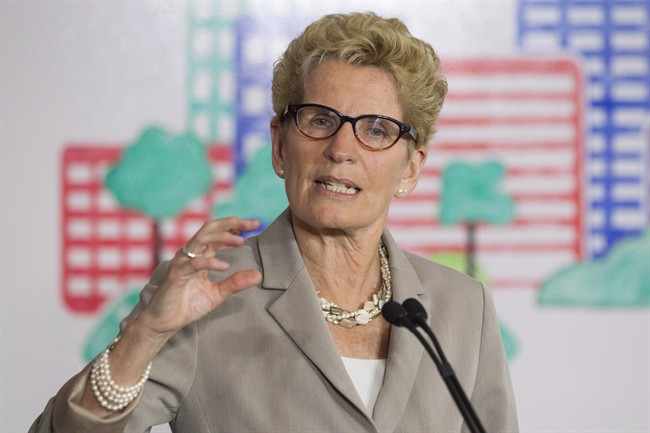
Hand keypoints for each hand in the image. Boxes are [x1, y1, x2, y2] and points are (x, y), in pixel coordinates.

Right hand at [136, 217, 261, 339]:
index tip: (255, 224)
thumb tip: (258, 275)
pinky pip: (194, 263)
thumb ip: (235, 283)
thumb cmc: (187, 305)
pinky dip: (210, 262)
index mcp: (201, 255)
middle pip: (210, 228)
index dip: (236, 226)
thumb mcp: (217, 294)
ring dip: (222, 237)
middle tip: (252, 224)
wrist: (164, 322)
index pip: (219, 233)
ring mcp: (183, 262)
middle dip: (231, 223)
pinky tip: (225, 266)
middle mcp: (191, 254)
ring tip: (240, 241)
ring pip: (201, 239)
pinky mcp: (176, 275)